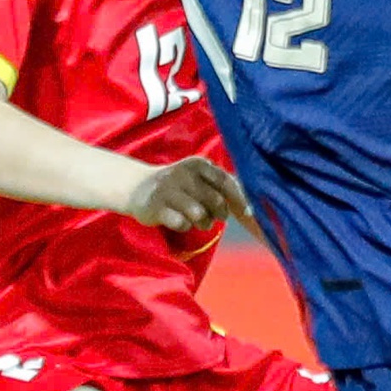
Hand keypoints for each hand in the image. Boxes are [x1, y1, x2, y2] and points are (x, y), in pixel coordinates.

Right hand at [122, 156, 253, 233]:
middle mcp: (183, 173)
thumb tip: (252, 201)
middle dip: (220, 214)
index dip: (239, 199)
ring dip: (203, 222)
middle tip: (214, 217)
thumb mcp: (199, 178)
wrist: (137, 186)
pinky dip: (184, 226)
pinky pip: (181, 223)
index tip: (249, 214)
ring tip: (198, 221)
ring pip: (199, 214)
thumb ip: (222, 186)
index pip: (225, 181)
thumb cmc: (179, 186)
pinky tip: (179, 220)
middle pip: (215, 201)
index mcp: (198, 164)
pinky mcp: (155, 206)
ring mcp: (168, 189)